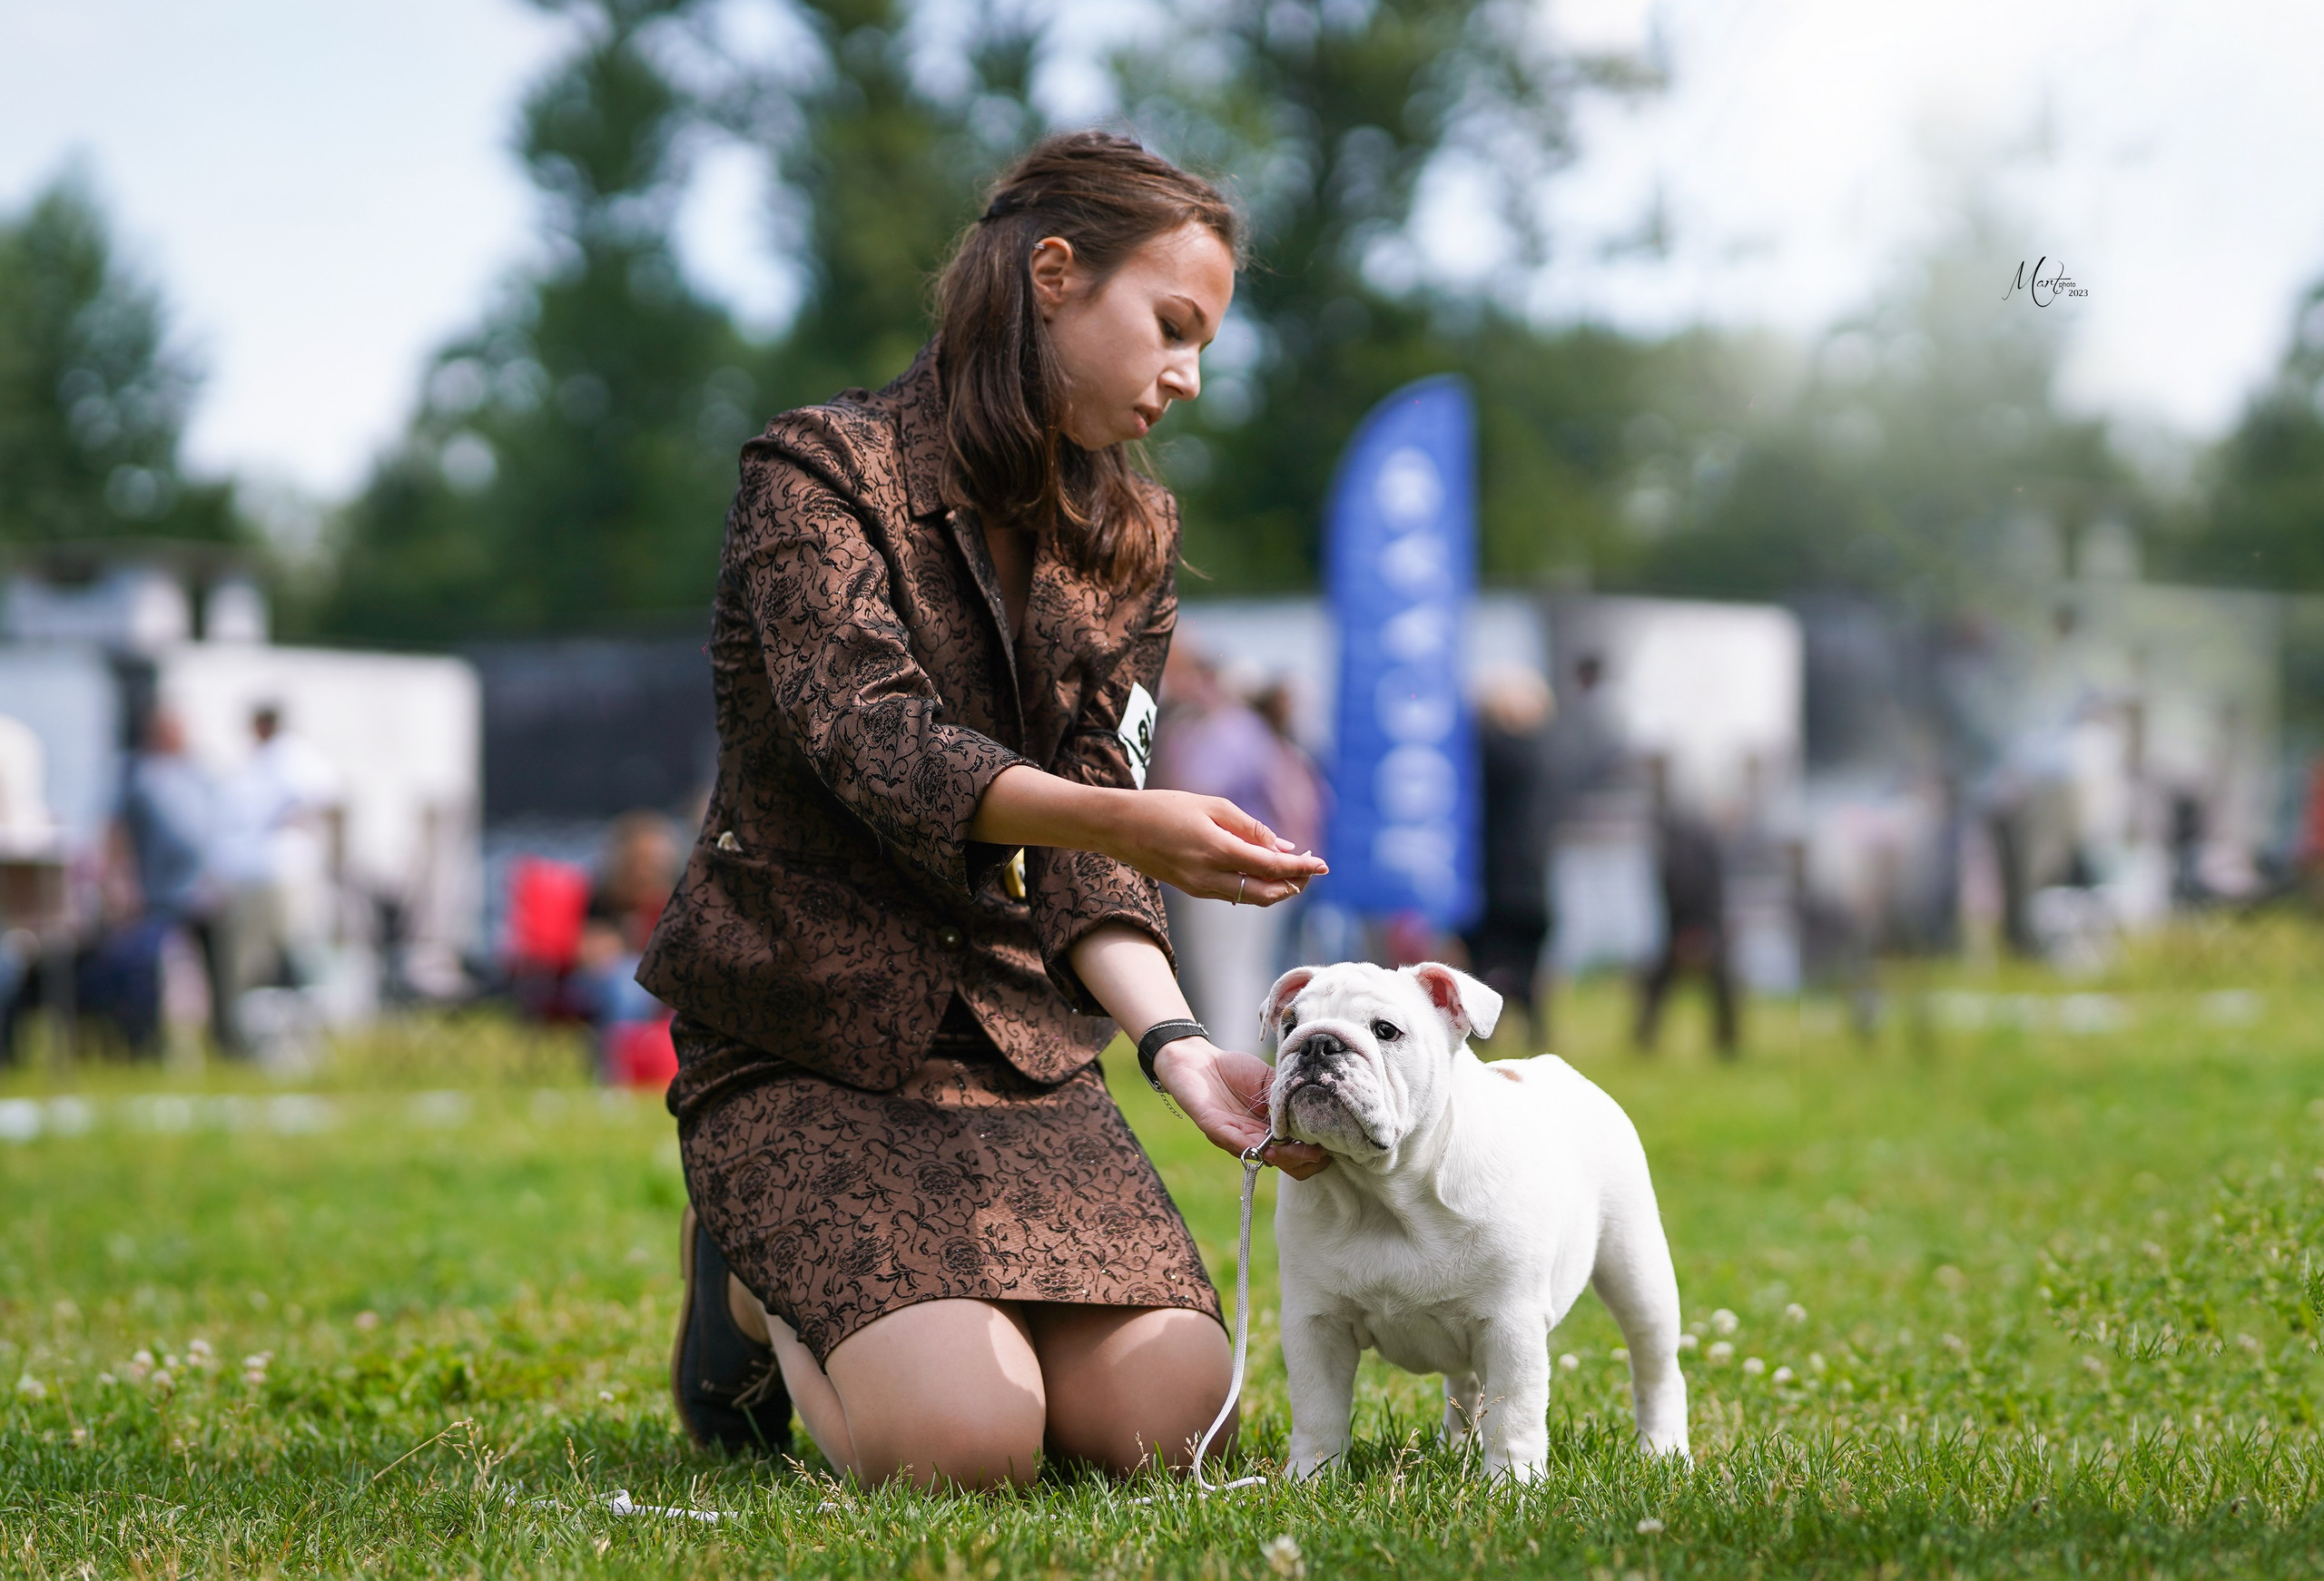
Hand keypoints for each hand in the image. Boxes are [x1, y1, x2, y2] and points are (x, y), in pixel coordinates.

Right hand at [1105, 790, 1325, 905]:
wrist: (1119, 827)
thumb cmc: (1164, 807)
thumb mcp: (1211, 805)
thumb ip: (1250, 827)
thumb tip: (1284, 846)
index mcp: (1216, 850)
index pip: (1271, 866)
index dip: (1301, 868)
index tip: (1324, 865)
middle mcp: (1209, 876)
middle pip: (1266, 893)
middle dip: (1294, 883)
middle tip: (1312, 868)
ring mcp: (1200, 887)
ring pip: (1252, 898)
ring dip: (1277, 888)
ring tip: (1294, 870)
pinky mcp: (1193, 890)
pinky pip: (1234, 894)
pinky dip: (1255, 886)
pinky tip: (1263, 871)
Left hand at [1153, 1040, 1329, 1179]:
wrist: (1199, 1059)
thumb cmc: (1234, 1069)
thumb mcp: (1270, 1079)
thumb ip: (1288, 1095)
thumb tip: (1312, 1108)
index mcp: (1272, 1127)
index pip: (1298, 1149)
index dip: (1313, 1150)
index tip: (1325, 1142)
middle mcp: (1255, 1137)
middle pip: (1283, 1161)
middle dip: (1299, 1158)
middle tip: (1310, 1149)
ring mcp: (1235, 1136)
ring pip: (1260, 1156)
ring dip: (1277, 1155)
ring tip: (1287, 1148)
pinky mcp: (1213, 1127)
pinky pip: (1232, 1140)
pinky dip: (1247, 1143)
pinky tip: (1260, 1143)